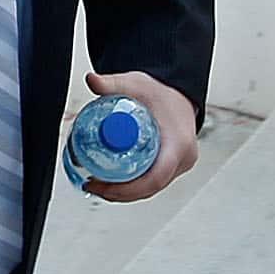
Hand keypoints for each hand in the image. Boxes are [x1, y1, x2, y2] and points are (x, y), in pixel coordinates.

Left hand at [80, 69, 199, 203]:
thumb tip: (91, 80)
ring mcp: (179, 165)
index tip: (101, 185)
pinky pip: (152, 183)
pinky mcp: (173, 167)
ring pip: (150, 188)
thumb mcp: (136, 85)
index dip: (126, 189)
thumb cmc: (160, 92)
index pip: (154, 178)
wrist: (178, 94)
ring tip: (96, 186)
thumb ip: (113, 83)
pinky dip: (132, 187)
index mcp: (178, 144)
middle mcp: (183, 159)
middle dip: (118, 193)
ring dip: (124, 193)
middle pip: (149, 188)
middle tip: (92, 185)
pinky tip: (111, 185)